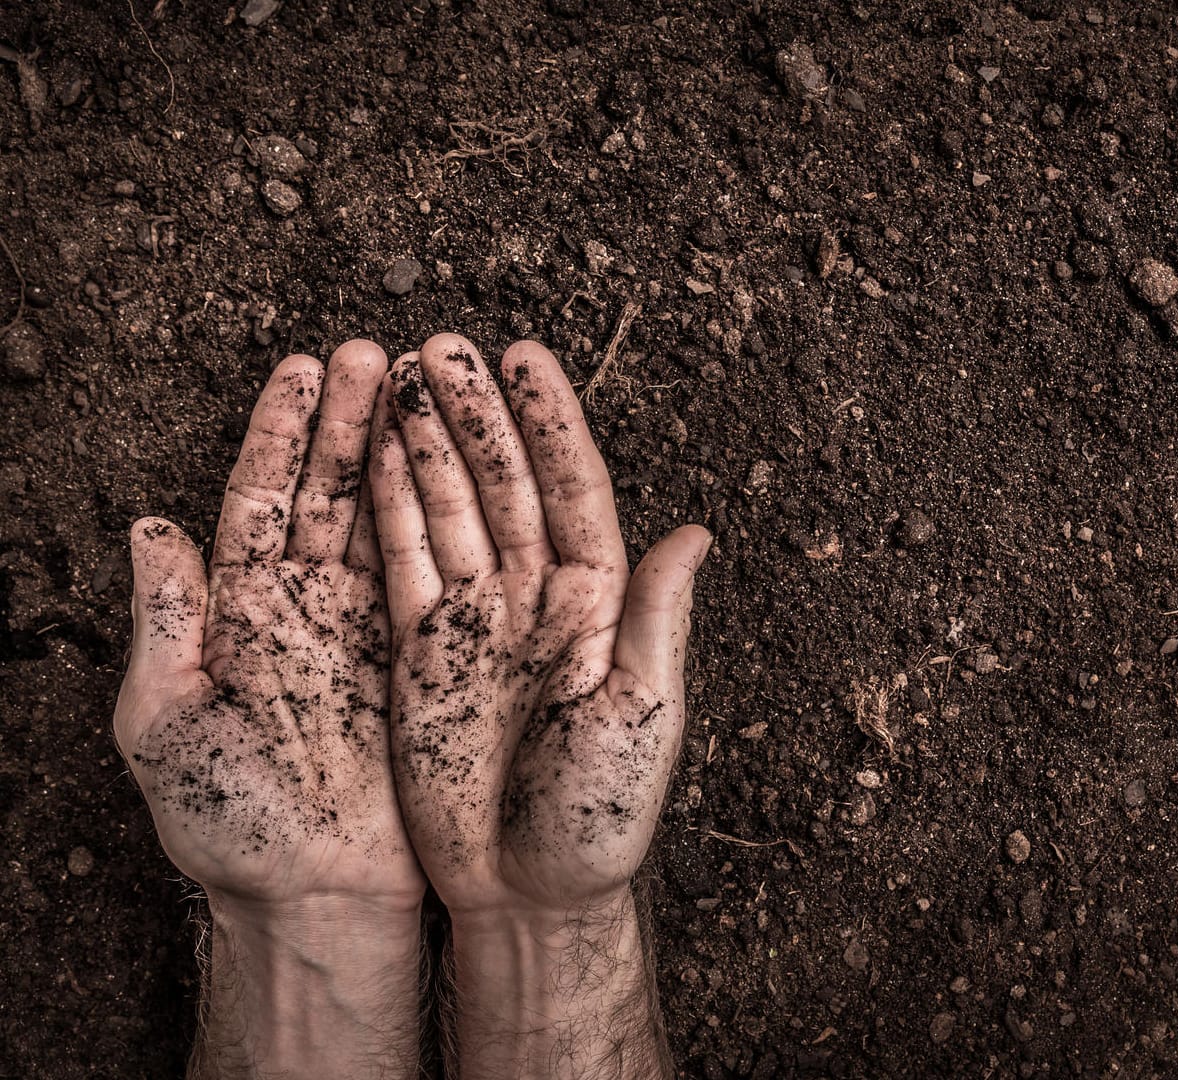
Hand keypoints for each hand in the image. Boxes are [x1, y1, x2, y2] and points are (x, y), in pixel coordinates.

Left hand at [115, 341, 424, 1077]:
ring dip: (400, 452)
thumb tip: (148, 528)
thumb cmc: (234, 825)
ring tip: (421, 385)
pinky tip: (450, 469)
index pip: (262, 500)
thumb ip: (164, 624)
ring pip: (385, 521)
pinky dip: (437, 520)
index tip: (303, 370)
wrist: (315, 895)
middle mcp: (305, 609)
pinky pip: (429, 576)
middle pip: (330, 493)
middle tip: (374, 353)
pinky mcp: (417, 660)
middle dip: (349, 421)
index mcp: (241, 614)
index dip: (281, 435)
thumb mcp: (169, 725)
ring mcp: (365, 630)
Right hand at [369, 333, 708, 1077]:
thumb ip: (659, 620)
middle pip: (506, 486)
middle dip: (477, 415)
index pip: (574, 493)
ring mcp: (480, 624)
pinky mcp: (425, 655)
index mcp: (600, 607)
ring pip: (452, 512)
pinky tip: (378, 456)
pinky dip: (392, 510)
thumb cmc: (600, 815)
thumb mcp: (642, 714)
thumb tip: (697, 532)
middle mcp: (540, 602)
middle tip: (445, 346)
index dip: (551, 425)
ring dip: (430, 445)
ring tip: (401, 374)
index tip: (527, 358)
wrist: (528, 891)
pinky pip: (407, 566)